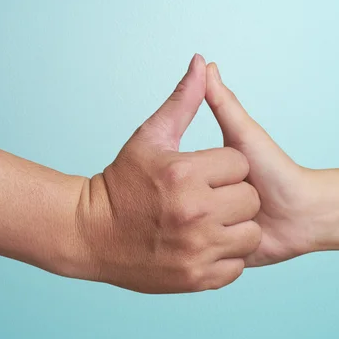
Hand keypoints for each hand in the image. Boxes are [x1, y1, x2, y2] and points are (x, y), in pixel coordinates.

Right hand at [72, 55, 261, 292]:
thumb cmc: (121, 181)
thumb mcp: (151, 136)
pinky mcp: (196, 278)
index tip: (202, 174)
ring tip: (207, 223)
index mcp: (184, 172)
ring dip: (233, 228)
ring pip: (248, 233)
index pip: (237, 165)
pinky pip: (235, 265)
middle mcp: (194, 211)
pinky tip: (202, 246)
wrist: (91, 234)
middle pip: (248, 199)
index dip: (223, 168)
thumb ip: (183, 100)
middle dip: (231, 197)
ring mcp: (196, 249)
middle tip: (204, 200)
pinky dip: (225, 257)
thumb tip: (203, 61)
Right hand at [205, 62, 323, 266]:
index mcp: (203, 179)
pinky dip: (224, 257)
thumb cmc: (276, 171)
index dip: (213, 176)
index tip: (236, 178)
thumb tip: (205, 62)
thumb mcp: (242, 136)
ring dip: (226, 232)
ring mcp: (210, 239)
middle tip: (245, 199)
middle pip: (199, 210)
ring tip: (243, 219)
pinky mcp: (220, 264)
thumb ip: (222, 102)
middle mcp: (203, 209)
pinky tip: (234, 244)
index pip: (196, 176)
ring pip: (205, 238)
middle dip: (225, 206)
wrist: (308, 215)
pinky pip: (212, 263)